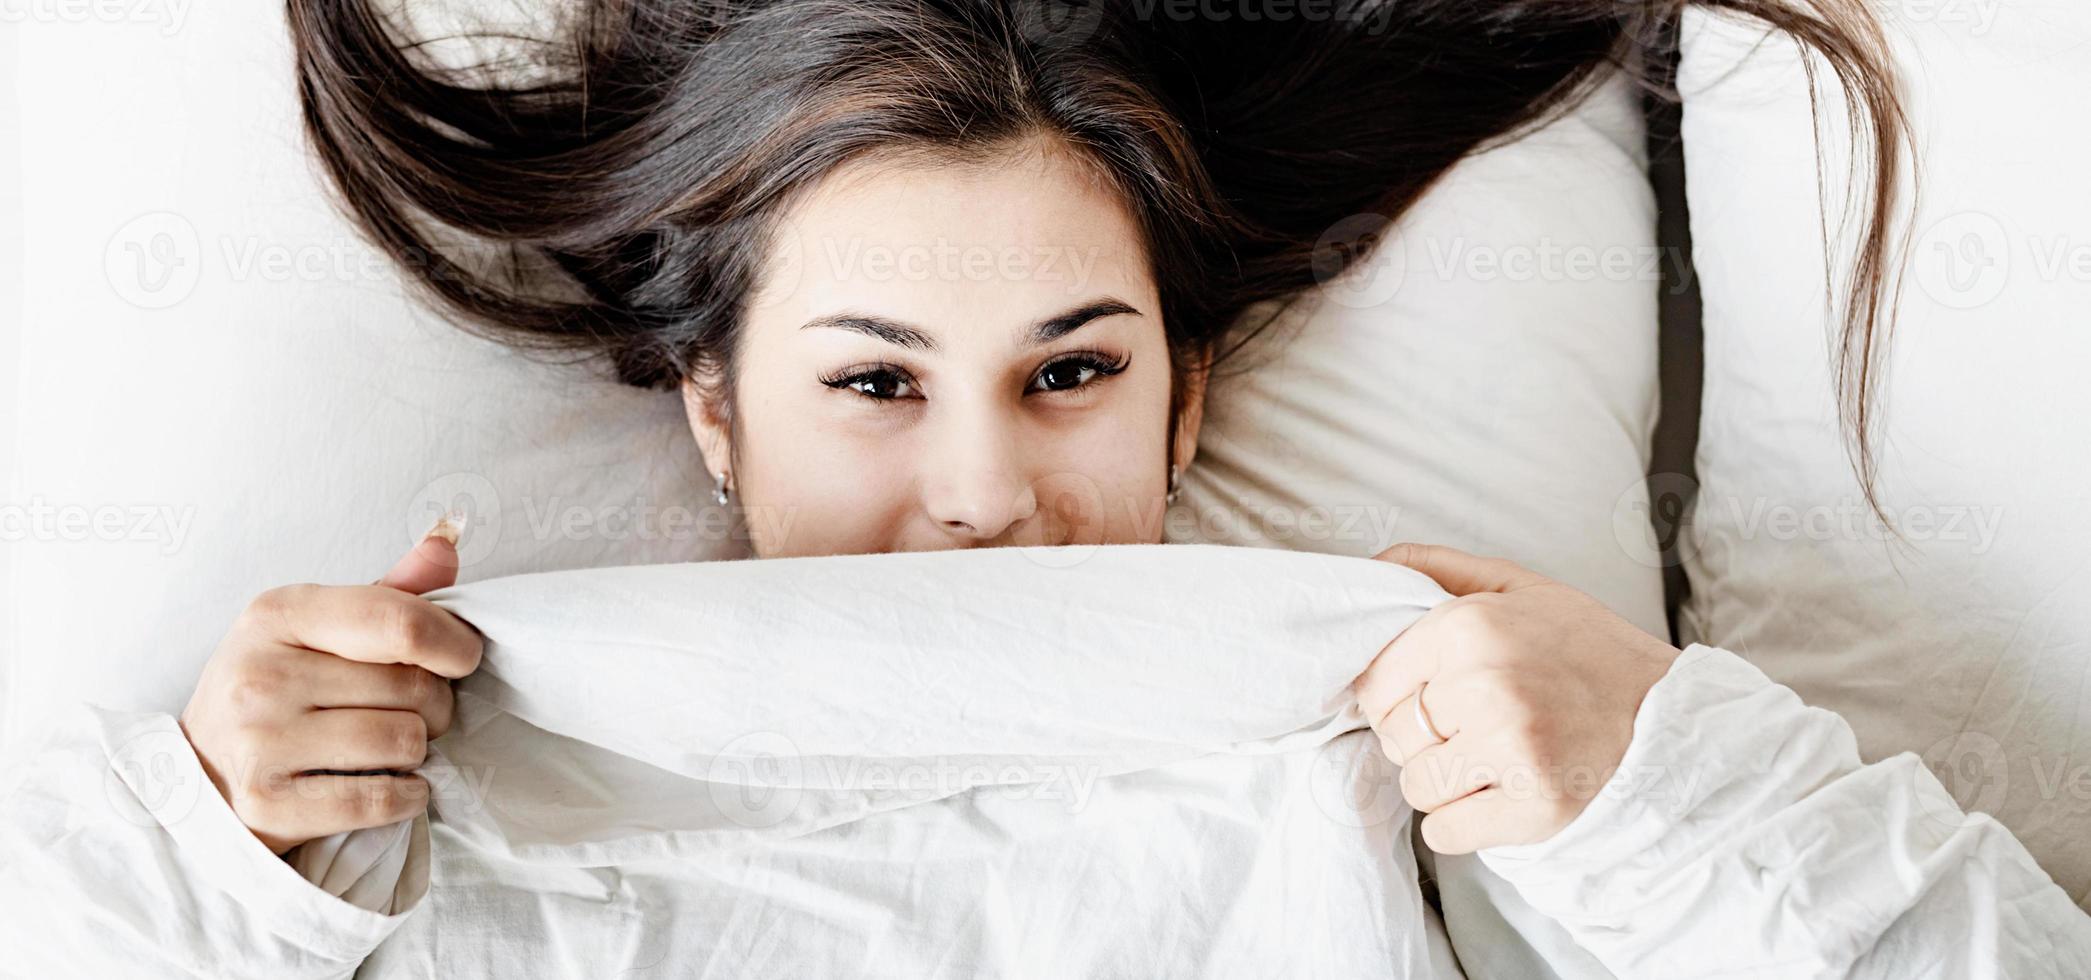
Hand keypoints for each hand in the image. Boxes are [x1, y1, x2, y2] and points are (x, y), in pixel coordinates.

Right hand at [177, 516, 482, 854]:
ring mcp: (260, 743)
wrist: (200, 775)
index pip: (399, 621)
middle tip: (412, 711)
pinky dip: (406, 796)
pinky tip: (387, 784)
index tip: (463, 657)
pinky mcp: (268, 805)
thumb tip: (445, 544)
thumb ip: (388, 592)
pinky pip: (383, 798)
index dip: (453, 642)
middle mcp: (262, 675)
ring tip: (388, 747)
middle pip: (413, 686)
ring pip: (405, 741)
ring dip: (418, 751)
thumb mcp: (317, 628)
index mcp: (278, 614)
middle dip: (437, 703)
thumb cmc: (276, 692)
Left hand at [1352, 543, 1679, 853]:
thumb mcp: (1520, 588)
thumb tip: (1375, 563)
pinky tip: (1501, 794)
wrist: (1673, 716)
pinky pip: (1444, 832)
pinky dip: (1464, 823)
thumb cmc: (1588, 650)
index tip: (1436, 697)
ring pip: (1415, 787)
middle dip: (1423, 738)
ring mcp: (1509, 748)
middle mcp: (1483, 684)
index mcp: (1468, 625)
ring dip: (1444, 782)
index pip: (1374, 684)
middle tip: (1476, 727)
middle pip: (1392, 736)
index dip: (1399, 696)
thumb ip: (1441, 570)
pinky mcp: (1532, 805)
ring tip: (1494, 758)